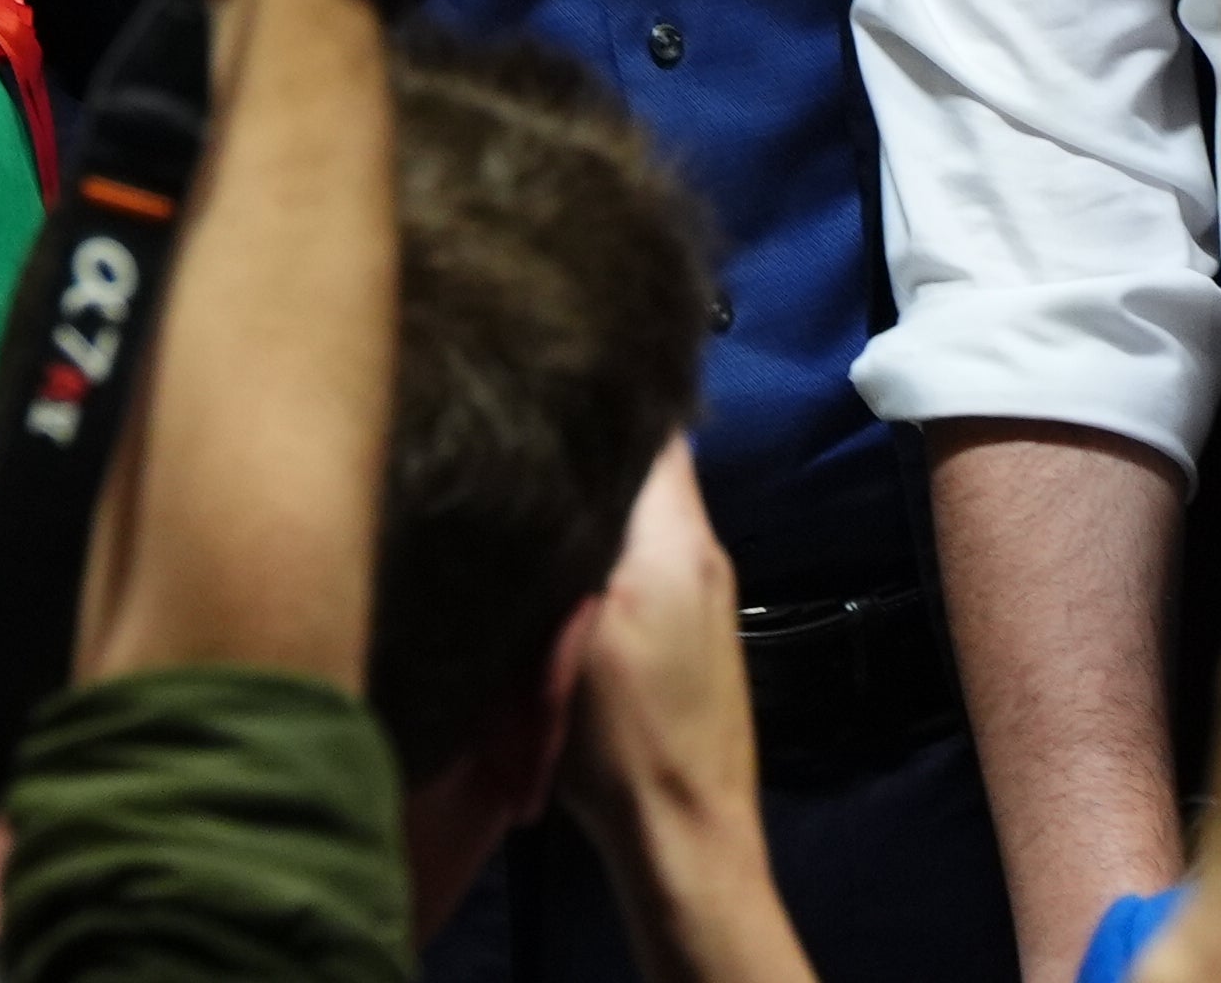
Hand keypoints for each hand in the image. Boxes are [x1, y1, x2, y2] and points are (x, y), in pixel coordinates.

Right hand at [562, 443, 805, 982]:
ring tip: (527, 502)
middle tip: (515, 443)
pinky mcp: (692, 636)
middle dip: (583, 453)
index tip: (535, 381)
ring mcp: (703, 595)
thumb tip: (537, 455)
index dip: (596, 392)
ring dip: (592, 510)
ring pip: (641, 519)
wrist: (684, 838)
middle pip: (645, 467)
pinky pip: (645, 564)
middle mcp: (704, 550)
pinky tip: (560, 578)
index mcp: (681, 533)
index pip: (655, 419)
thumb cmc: (625, 737)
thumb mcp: (574, 625)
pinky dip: (605, 558)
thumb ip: (566, 534)